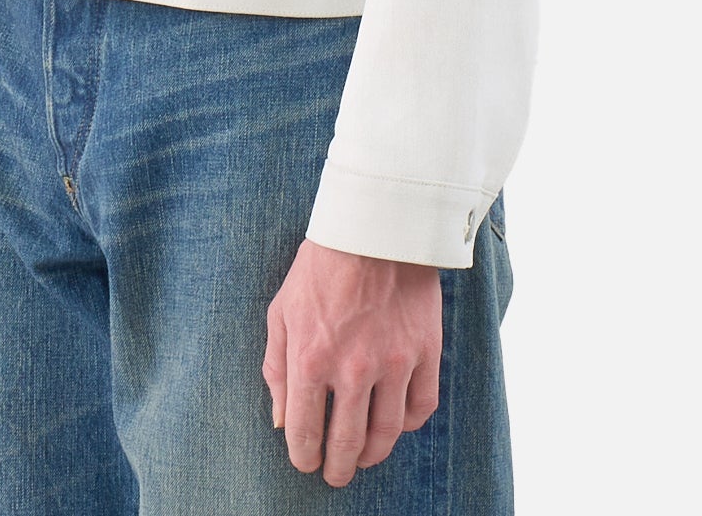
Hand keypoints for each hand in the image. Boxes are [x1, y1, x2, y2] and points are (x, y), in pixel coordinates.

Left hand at [262, 237, 442, 485]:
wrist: (375, 226)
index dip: (304, 457)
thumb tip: (281, 421)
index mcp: (310, 358)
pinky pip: (420, 409)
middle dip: (337, 468)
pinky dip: (407, 424)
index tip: (306, 462)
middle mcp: (352, 368)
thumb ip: (276, 368)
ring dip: (371, 456)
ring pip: (385, 435)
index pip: (305, 432)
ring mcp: (393, 362)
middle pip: (346, 443)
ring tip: (363, 458)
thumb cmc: (321, 265)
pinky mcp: (425, 352)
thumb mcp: (282, 310)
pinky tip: (394, 422)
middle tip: (335, 474)